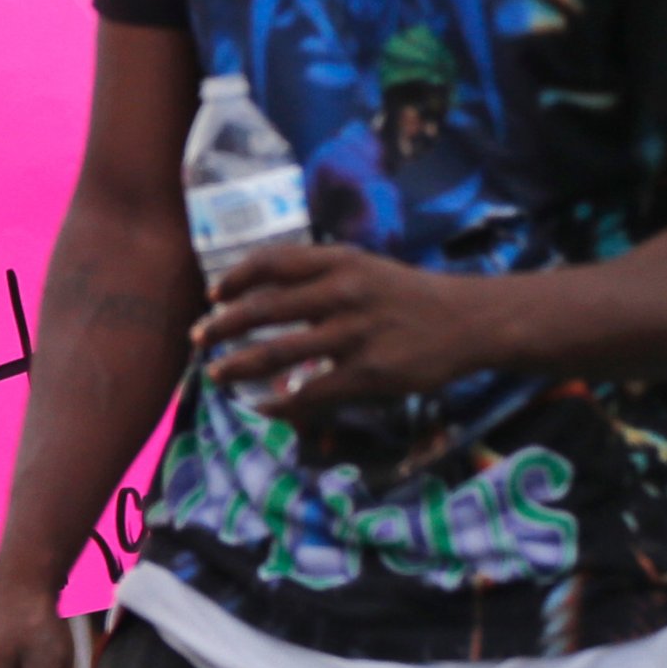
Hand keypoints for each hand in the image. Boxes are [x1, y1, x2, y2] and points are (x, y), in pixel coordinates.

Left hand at [191, 244, 478, 420]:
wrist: (468, 320)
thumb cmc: (405, 294)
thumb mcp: (362, 267)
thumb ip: (315, 276)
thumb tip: (257, 293)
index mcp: (338, 260)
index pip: (270, 263)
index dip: (234, 278)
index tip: (212, 294)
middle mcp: (342, 292)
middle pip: (263, 308)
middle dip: (222, 326)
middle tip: (199, 337)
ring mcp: (354, 334)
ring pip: (278, 352)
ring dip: (238, 365)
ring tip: (216, 373)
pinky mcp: (369, 374)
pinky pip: (311, 392)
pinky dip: (279, 403)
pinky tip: (262, 407)